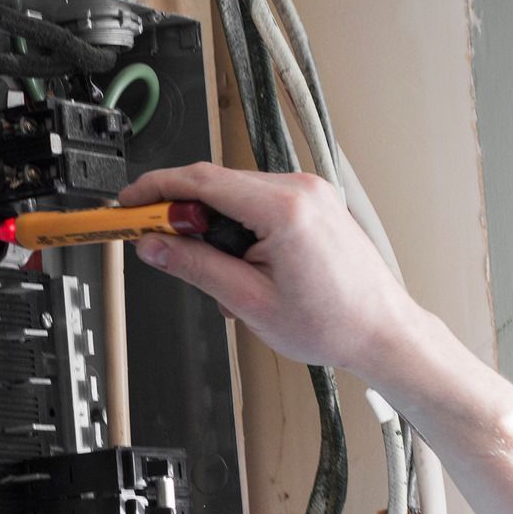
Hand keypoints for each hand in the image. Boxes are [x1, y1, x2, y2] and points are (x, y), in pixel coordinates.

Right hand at [119, 163, 420, 378]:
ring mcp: (310, 193)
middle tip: (157, 244)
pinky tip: (243, 266)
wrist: (382, 332)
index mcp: (285, 209)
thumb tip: (156, 247)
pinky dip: (238, 227)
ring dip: (213, 226)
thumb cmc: (334, 322)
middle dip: (183, 214)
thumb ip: (195, 266)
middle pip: (216, 184)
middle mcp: (300, 190)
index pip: (201, 181)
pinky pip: (259, 202)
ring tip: (222, 276)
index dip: (156, 189)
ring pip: (236, 193)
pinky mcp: (313, 203)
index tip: (130, 203)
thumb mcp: (248, 300)